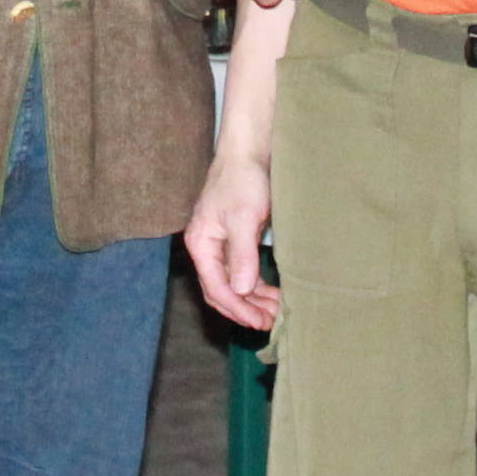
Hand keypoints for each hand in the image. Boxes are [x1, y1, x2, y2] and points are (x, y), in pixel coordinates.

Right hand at [183, 152, 278, 330]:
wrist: (250, 152)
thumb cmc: (243, 180)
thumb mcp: (244, 218)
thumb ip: (242, 254)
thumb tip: (242, 290)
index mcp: (201, 244)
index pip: (216, 287)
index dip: (238, 308)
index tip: (259, 322)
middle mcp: (206, 248)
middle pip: (221, 290)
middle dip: (245, 309)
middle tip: (270, 323)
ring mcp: (220, 245)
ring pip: (233, 283)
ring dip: (252, 300)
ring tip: (275, 312)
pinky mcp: (235, 240)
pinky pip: (242, 271)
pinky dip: (256, 285)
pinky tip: (272, 293)